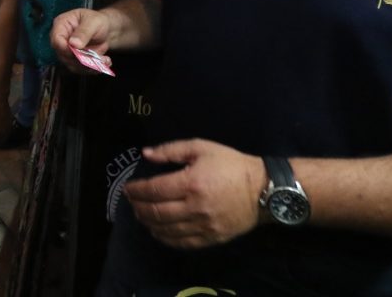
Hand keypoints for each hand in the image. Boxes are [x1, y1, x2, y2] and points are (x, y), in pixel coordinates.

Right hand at [49, 8, 113, 73]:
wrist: (104, 29)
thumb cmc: (96, 21)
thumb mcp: (93, 22)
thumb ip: (83, 32)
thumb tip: (73, 43)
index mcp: (61, 25)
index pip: (57, 40)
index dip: (67, 49)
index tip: (80, 52)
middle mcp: (61, 40)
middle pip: (64, 55)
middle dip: (81, 59)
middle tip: (98, 58)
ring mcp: (66, 52)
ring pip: (72, 64)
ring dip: (89, 65)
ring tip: (105, 60)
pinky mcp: (73, 61)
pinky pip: (80, 69)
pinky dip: (93, 68)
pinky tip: (104, 62)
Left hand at [124, 139, 264, 249]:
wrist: (263, 190)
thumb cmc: (230, 165)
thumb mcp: (201, 148)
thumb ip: (171, 150)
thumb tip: (146, 154)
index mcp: (191, 183)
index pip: (154, 190)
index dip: (136, 190)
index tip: (128, 188)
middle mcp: (195, 207)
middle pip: (156, 212)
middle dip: (138, 207)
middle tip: (131, 202)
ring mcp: (203, 226)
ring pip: (166, 230)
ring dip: (148, 223)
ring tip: (141, 215)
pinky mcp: (211, 238)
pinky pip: (182, 243)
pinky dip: (165, 238)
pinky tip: (158, 231)